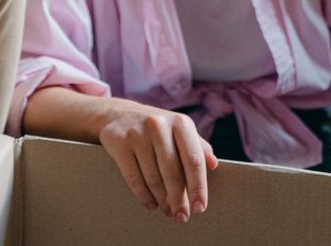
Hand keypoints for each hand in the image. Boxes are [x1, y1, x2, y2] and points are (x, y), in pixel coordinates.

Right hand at [96, 103, 217, 222]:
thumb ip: (197, 146)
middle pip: (173, 173)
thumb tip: (213, 164)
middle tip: (181, 217)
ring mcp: (137, 134)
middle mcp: (159, 125)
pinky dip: (143, 196)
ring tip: (167, 211)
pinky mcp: (119, 142)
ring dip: (162, 200)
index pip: (194, 160)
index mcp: (180, 123)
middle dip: (178, 200)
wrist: (117, 113)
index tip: (199, 208)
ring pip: (153, 178)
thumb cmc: (156, 128)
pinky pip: (133, 178)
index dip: (198, 187)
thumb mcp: (179, 131)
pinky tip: (150, 204)